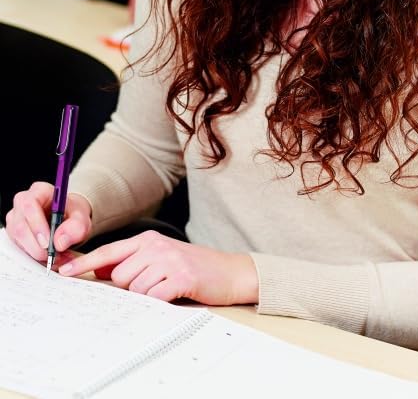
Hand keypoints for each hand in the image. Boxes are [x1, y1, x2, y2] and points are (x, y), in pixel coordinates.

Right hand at [5, 182, 91, 261]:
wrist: (68, 219)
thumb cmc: (72, 213)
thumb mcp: (81, 217)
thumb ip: (76, 226)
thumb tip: (60, 242)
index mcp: (39, 191)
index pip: (30, 205)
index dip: (37, 225)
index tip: (48, 242)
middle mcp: (23, 202)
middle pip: (20, 226)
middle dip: (36, 245)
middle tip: (53, 256)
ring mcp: (16, 218)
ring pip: (17, 239)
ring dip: (36, 253)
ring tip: (56, 257)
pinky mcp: (14, 233)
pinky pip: (18, 247)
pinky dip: (33, 256)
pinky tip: (48, 257)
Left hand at [59, 230, 258, 304]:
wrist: (230, 271)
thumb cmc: (192, 267)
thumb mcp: (161, 256)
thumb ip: (133, 261)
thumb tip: (100, 271)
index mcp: (148, 239)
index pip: (109, 251)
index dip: (85, 262)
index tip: (64, 271)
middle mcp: (156, 246)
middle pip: (121, 275)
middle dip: (131, 287)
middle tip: (154, 285)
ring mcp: (169, 260)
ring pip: (136, 289)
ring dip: (148, 295)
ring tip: (167, 288)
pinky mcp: (181, 277)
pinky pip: (154, 297)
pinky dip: (160, 301)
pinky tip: (174, 294)